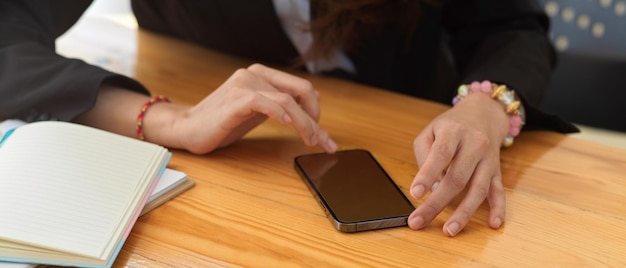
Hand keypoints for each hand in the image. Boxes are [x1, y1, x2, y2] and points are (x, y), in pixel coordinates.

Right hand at [155, 64, 337, 153]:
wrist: (188, 128)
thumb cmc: (223, 122)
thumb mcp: (259, 112)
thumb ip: (282, 104)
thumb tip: (314, 102)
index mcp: (262, 74)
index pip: (301, 87)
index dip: (316, 110)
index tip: (322, 134)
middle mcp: (254, 73)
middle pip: (300, 92)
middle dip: (315, 119)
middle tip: (322, 142)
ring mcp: (243, 85)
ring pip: (287, 101)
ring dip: (304, 123)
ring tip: (310, 141)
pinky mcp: (234, 100)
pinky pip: (264, 102)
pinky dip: (280, 113)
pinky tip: (288, 124)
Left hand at [407, 93, 508, 235]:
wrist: (484, 114)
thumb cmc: (451, 126)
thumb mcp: (430, 130)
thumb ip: (425, 154)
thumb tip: (430, 185)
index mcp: (453, 132)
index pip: (440, 154)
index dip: (427, 174)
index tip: (415, 194)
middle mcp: (474, 145)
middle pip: (457, 178)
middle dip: (436, 203)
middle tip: (418, 221)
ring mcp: (488, 159)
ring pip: (478, 189)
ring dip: (463, 213)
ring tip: (449, 230)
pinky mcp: (497, 171)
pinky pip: (500, 191)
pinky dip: (499, 209)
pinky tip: (494, 224)